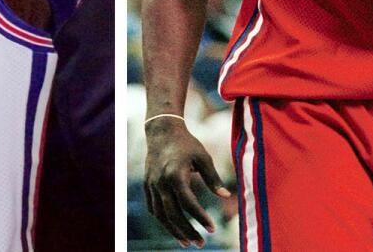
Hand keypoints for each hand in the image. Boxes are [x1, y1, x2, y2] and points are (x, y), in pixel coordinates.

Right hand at [144, 117, 230, 248]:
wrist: (162, 132)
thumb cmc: (186, 144)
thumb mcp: (203, 157)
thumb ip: (213, 178)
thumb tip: (226, 196)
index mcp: (175, 174)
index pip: (188, 202)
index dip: (200, 218)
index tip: (212, 230)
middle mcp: (160, 182)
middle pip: (172, 214)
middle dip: (187, 231)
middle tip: (200, 244)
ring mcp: (151, 185)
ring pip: (160, 215)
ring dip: (174, 231)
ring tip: (187, 243)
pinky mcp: (146, 185)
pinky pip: (153, 208)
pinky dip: (163, 220)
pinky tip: (174, 228)